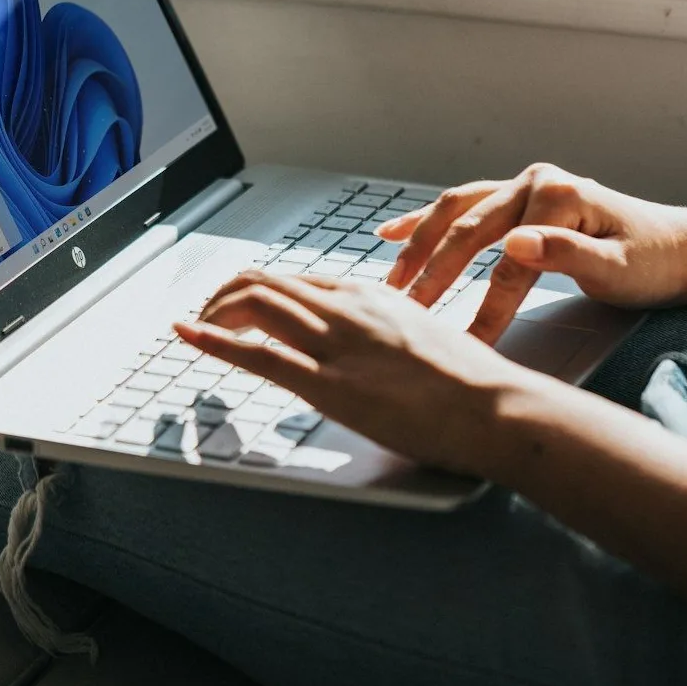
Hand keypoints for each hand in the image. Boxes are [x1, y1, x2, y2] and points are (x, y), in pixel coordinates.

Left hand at [174, 271, 529, 476]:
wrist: (496, 405)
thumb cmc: (471, 382)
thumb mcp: (423, 335)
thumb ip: (387, 331)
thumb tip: (370, 344)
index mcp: (370, 295)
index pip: (295, 280)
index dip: (256, 290)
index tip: (237, 305)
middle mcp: (347, 309)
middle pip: (264, 282)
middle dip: (223, 297)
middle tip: (205, 317)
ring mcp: (336, 344)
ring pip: (254, 304)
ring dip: (214, 314)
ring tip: (196, 328)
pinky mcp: (330, 384)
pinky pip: (259, 353)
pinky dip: (214, 341)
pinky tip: (190, 337)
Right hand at [379, 163, 686, 343]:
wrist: (680, 248)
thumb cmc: (653, 263)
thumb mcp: (619, 268)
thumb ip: (566, 254)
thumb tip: (515, 243)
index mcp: (558, 196)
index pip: (507, 260)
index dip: (483, 305)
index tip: (462, 343)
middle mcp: (535, 182)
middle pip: (469, 230)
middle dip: (433, 273)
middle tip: (406, 312)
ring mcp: (523, 186)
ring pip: (456, 212)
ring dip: (419, 244)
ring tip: (392, 281)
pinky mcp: (518, 199)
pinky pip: (462, 206)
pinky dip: (426, 220)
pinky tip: (391, 232)